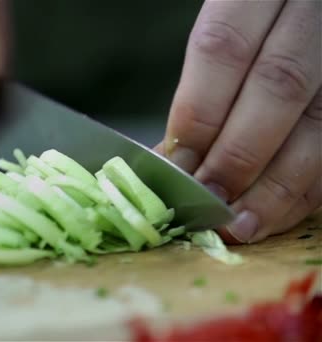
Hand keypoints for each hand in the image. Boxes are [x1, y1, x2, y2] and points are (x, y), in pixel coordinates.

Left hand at [157, 0, 320, 242]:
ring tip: (242, 224)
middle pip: (277, 87)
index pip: (223, 48)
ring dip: (279, 185)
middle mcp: (315, 12)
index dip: (198, 113)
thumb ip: (206, 82)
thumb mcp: (229, 25)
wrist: (303, 5)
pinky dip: (312, 186)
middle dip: (237, 157)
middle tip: (208, 204)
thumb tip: (173, 158)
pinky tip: (281, 210)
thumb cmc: (254, 17)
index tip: (176, 165)